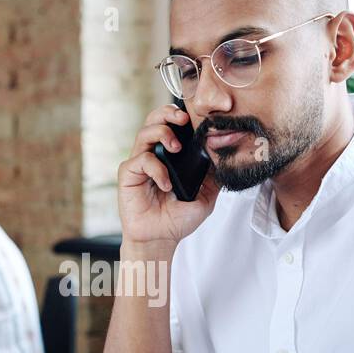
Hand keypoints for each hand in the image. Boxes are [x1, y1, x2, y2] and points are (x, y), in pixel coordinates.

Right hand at [118, 105, 220, 246]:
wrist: (161, 239)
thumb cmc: (178, 218)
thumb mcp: (206, 195)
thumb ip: (214, 176)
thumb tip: (225, 155)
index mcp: (169, 156)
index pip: (171, 125)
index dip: (179, 115)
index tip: (194, 118)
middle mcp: (153, 155)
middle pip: (153, 120)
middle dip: (167, 113)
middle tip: (182, 120)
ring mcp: (139, 163)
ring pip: (144, 133)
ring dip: (162, 134)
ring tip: (176, 148)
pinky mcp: (128, 174)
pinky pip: (141, 160)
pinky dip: (156, 168)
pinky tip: (166, 184)